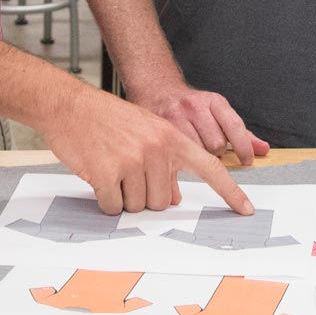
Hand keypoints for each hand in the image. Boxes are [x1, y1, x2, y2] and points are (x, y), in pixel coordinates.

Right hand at [34, 82, 252, 215]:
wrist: (69, 105)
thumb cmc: (107, 119)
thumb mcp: (145, 132)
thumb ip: (165, 162)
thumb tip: (173, 199)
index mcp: (171, 137)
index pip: (210, 168)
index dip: (230, 191)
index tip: (246, 209)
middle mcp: (156, 149)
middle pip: (161, 202)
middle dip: (142, 195)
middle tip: (124, 169)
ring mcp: (132, 161)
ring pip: (137, 207)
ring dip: (121, 197)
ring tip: (110, 167)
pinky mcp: (107, 173)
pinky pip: (113, 207)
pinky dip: (103, 199)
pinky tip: (97, 175)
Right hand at [131, 80, 270, 168]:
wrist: (159, 91)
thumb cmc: (192, 106)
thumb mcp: (218, 112)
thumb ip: (241, 133)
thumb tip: (263, 150)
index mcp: (214, 101)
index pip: (235, 126)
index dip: (244, 148)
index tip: (247, 161)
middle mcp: (196, 106)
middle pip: (216, 143)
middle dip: (216, 152)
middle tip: (210, 150)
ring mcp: (176, 116)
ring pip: (197, 150)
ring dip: (199, 157)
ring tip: (194, 149)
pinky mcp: (161, 127)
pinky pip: (178, 153)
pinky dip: (182, 159)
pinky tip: (180, 154)